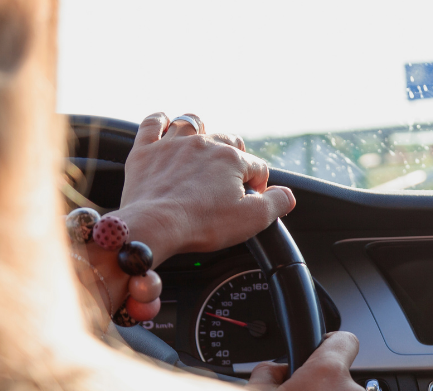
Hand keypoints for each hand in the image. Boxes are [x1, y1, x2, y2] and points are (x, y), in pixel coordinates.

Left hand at [114, 113, 295, 261]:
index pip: (257, 166)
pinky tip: (164, 125)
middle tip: (229, 181)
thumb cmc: (202, 224)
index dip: (258, 186)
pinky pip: (152, 123)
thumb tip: (287, 195)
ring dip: (201, 132)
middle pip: (228, 140)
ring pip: (192, 123)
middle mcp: (204, 144)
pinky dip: (160, 121)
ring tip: (202, 149)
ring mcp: (172, 144)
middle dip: (234, 157)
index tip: (250, 202)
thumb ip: (278, 203)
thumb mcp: (253, 220)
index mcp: (231, 159)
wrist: (154, 226)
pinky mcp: (145, 151)